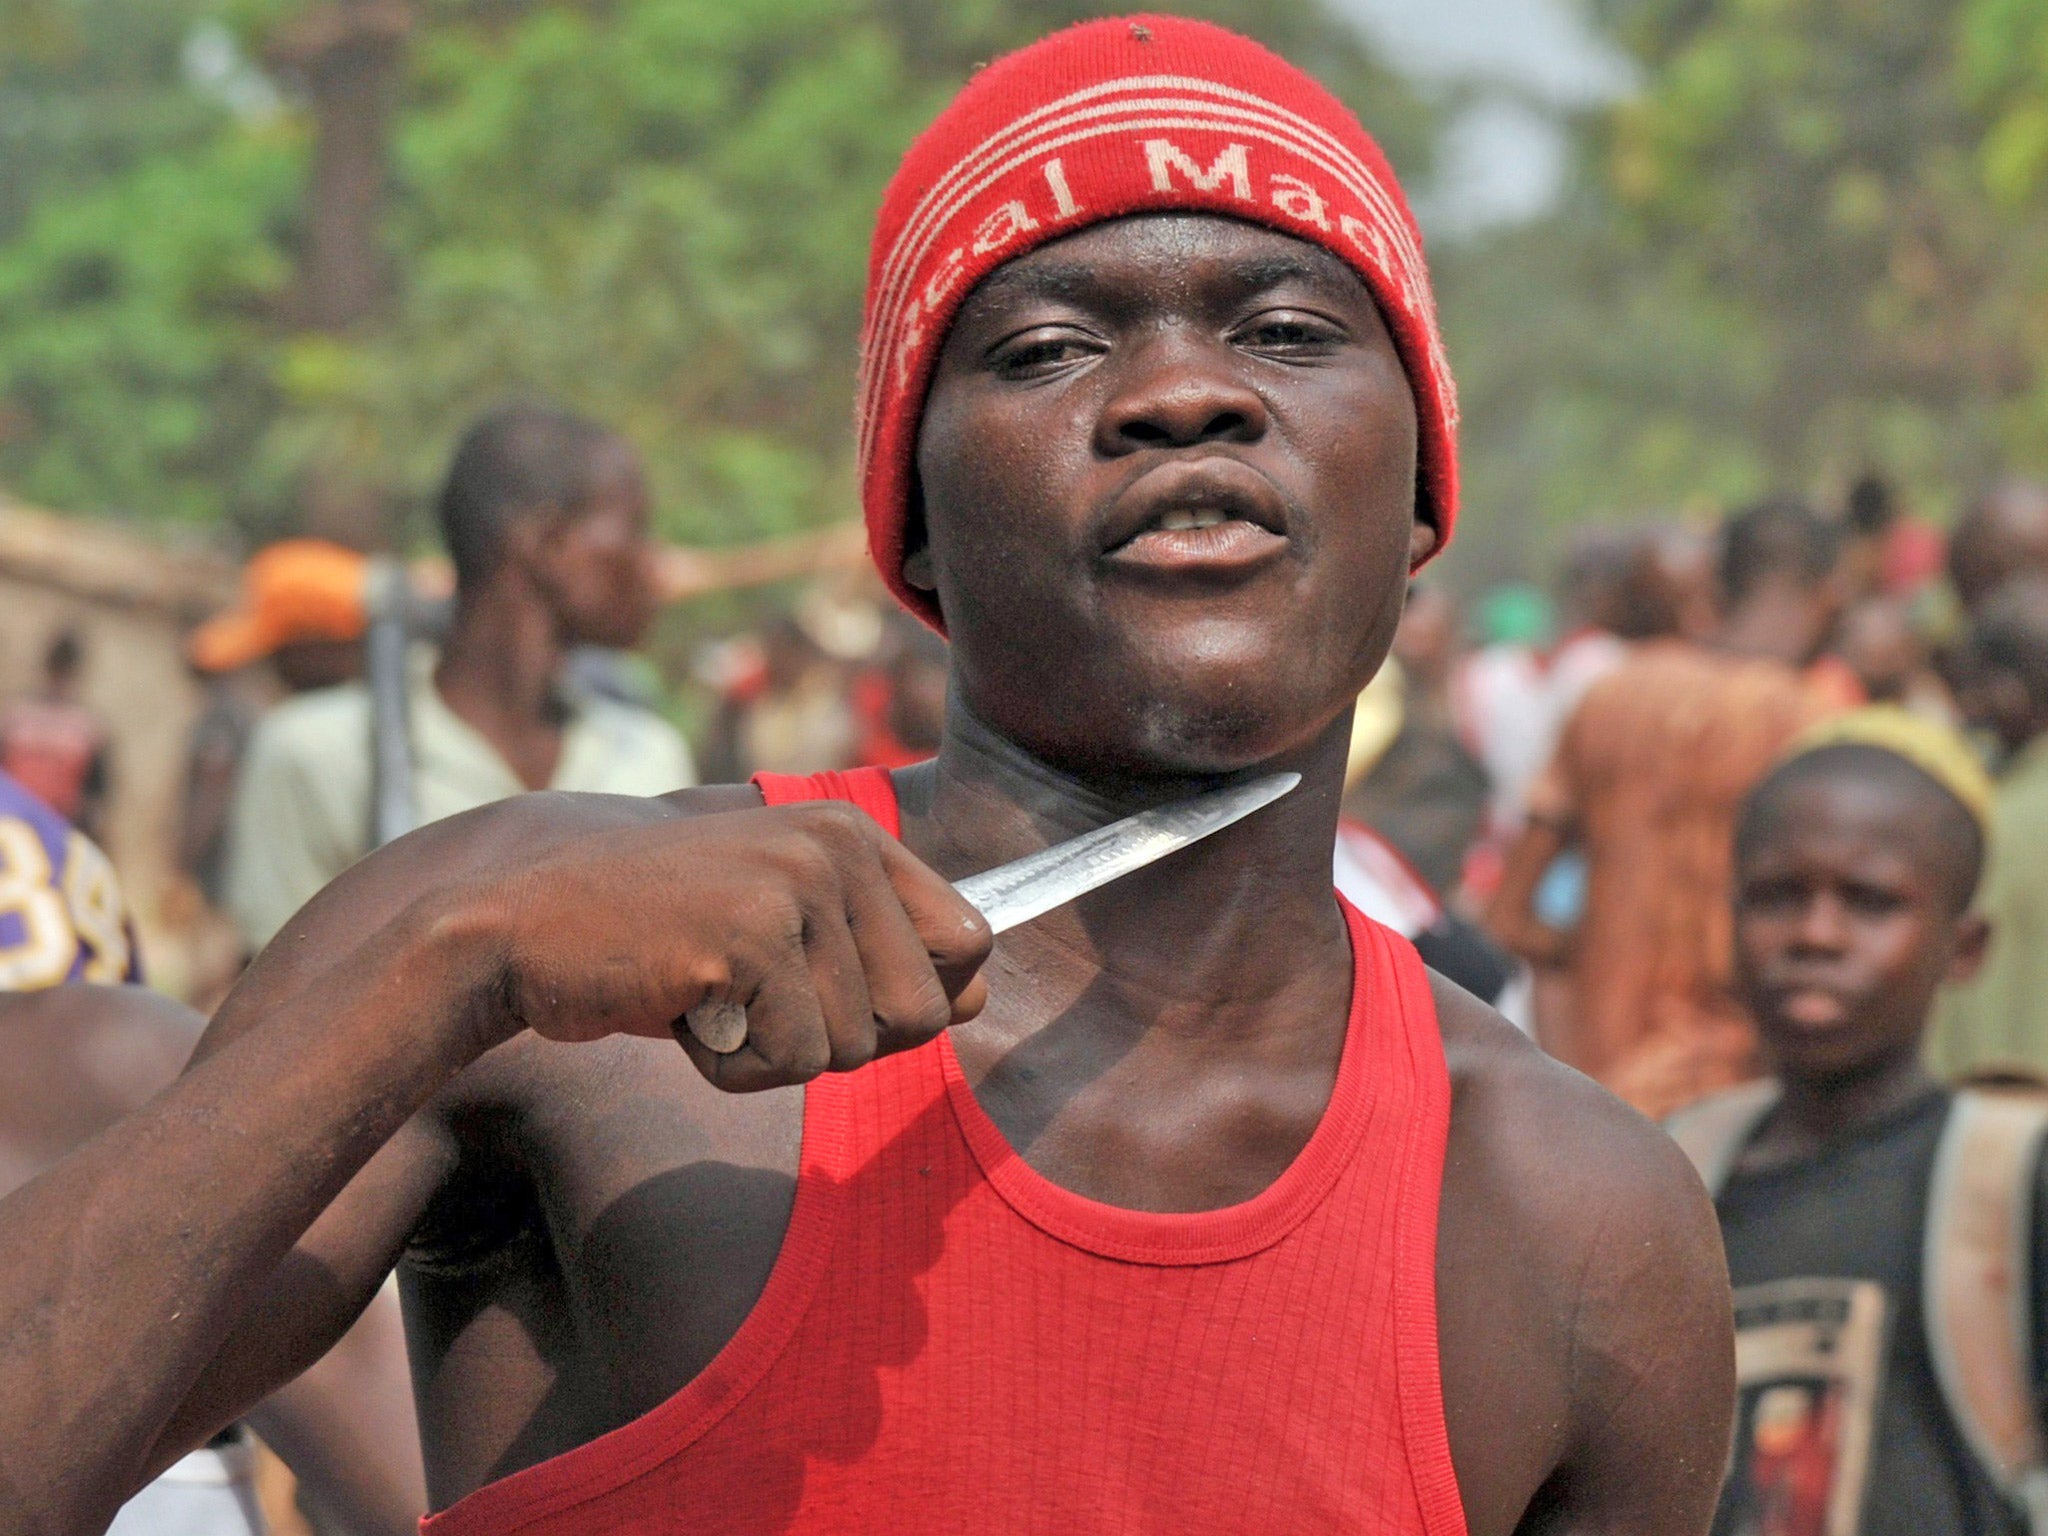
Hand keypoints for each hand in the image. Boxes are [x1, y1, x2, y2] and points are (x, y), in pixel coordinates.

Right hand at [476, 799, 992, 1090]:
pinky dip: (731, 1068)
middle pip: (924, 1013)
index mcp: (853, 833)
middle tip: (752, 1000)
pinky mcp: (749, 938)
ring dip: (772, 1054)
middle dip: (838, 1037)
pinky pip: (792, 1062)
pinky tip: (682, 1011)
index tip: (826, 992)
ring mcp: (795, 886)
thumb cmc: (655, 938)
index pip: (972, 942)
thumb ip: (876, 950)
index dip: (910, 998)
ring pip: (854, 1048)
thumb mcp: (779, 923)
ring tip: (708, 995)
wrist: (516, 929)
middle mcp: (836, 845)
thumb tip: (980, 994)